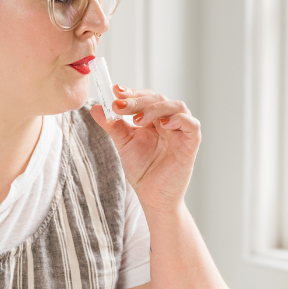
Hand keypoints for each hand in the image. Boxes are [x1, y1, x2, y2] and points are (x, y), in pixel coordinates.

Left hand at [89, 87, 201, 212]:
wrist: (152, 197)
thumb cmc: (142, 170)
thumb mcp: (123, 143)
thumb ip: (112, 125)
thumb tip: (95, 107)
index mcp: (153, 119)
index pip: (145, 96)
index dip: (132, 92)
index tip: (115, 90)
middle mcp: (168, 121)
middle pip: (158, 98)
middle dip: (137, 100)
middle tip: (119, 105)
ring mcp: (180, 132)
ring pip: (176, 106)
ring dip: (155, 108)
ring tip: (137, 120)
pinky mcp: (190, 144)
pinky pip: (192, 124)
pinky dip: (179, 120)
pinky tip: (163, 125)